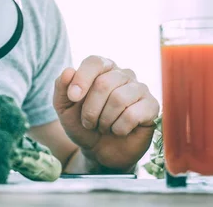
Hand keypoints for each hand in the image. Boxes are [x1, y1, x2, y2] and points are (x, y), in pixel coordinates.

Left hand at [53, 55, 158, 170]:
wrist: (99, 150)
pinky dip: (119, 128)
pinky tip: (118, 131)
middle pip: (104, 83)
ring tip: (102, 127)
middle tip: (88, 122)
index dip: (82, 79)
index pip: (94, 62)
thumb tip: (69, 70)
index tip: (72, 98)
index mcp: (102, 69)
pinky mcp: (152, 106)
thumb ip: (61, 87)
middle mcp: (122, 74)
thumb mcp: (63, 107)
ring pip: (119, 98)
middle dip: (90, 109)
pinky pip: (133, 114)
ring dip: (104, 120)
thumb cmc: (82, 124)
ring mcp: (139, 89)